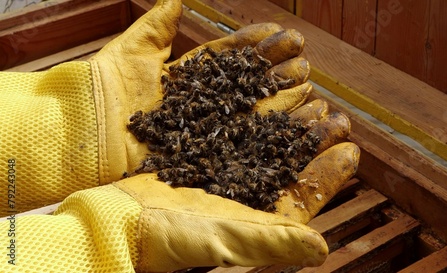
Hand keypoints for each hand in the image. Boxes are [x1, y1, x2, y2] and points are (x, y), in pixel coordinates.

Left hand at [91, 0, 311, 183]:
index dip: (255, 45)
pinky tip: (291, 128)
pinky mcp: (202, 157)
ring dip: (279, 101)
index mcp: (185, 78)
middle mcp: (198, 105)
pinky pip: (239, 144)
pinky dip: (265, 136)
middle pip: (244, 86)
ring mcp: (201, 132)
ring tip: (308, 88)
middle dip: (275, 72)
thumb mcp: (133, 50)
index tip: (282, 34)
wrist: (81, 136)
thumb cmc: (103, 90)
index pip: (228, 57)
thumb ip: (158, 25)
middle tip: (305, 62)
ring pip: (247, 114)